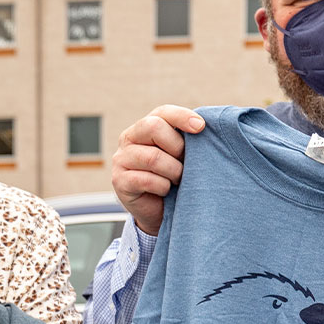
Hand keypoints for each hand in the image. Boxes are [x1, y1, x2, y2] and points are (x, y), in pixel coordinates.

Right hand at [111, 106, 198, 234]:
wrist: (158, 211)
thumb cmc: (173, 178)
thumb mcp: (181, 154)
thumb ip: (187, 138)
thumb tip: (204, 126)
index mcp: (145, 126)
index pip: (162, 112)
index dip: (182, 116)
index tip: (201, 127)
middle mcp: (129, 138)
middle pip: (153, 127)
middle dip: (177, 146)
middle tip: (186, 163)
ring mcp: (121, 159)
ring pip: (153, 157)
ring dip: (173, 171)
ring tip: (179, 179)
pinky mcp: (119, 181)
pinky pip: (146, 179)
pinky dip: (163, 186)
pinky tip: (166, 190)